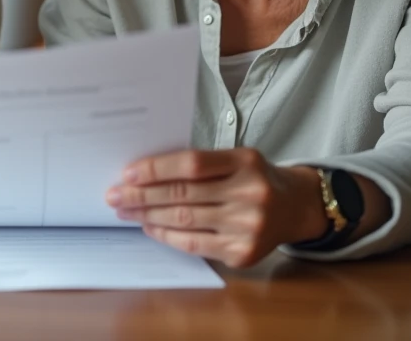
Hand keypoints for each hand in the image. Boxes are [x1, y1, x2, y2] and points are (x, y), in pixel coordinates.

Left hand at [106, 148, 328, 267]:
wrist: (296, 207)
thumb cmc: (254, 178)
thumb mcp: (237, 159)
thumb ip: (200, 164)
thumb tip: (144, 172)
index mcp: (245, 162)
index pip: (192, 164)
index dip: (156, 169)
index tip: (128, 173)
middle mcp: (249, 194)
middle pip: (183, 194)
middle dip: (142, 195)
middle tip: (115, 195)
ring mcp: (248, 226)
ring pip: (184, 220)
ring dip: (147, 215)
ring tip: (126, 210)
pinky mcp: (243, 252)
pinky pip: (194, 244)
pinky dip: (167, 235)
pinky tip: (149, 226)